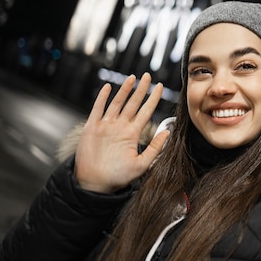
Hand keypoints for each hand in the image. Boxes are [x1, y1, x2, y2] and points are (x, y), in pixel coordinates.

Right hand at [74, 73, 169, 192]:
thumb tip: (168, 132)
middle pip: (133, 103)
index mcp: (132, 134)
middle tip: (148, 76)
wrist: (95, 183)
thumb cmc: (118, 177)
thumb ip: (154, 148)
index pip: (146, 112)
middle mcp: (121, 127)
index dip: (153, 99)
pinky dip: (102, 98)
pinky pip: (98, 109)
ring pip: (117, 103)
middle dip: (141, 90)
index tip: (160, 87)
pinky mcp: (92, 128)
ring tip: (132, 78)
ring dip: (124, 90)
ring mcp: (106, 126)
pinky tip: (108, 87)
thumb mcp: (141, 164)